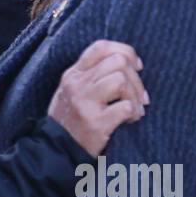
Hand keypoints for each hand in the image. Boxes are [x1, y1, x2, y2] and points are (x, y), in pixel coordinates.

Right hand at [49, 39, 146, 156]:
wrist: (55, 149)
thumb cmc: (70, 118)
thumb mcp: (72, 89)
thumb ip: (91, 74)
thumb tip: (128, 63)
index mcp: (73, 74)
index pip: (101, 47)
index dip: (125, 51)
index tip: (136, 66)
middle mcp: (77, 84)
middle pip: (117, 62)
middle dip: (136, 78)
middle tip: (140, 95)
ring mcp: (85, 102)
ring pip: (121, 81)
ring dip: (135, 96)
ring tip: (135, 108)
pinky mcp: (95, 122)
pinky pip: (125, 107)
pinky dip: (134, 112)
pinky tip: (130, 120)